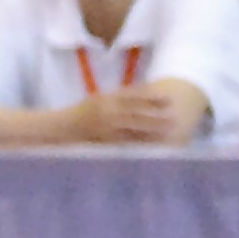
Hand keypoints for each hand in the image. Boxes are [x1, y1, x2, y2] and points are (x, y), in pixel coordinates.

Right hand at [63, 85, 190, 146]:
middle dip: (156, 115)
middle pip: (136, 112)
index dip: (151, 97)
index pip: (133, 96)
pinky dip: (140, 143)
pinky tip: (152, 145)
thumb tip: (146, 92)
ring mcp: (106, 127)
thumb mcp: (101, 99)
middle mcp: (107, 111)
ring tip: (169, 131)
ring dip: (152, 130)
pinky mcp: (105, 141)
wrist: (63, 127)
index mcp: (107, 98)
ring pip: (133, 128)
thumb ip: (121, 96)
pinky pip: (126, 142)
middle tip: (175, 117)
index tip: (168, 98)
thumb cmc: (84, 112)